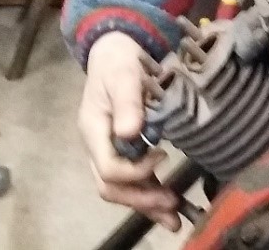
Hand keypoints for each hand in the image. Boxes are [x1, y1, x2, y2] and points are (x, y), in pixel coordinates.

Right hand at [78, 32, 180, 231]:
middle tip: (172, 204)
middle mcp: (97, 145)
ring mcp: (108, 150)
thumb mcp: (124, 74)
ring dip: (147, 204)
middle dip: (141, 199)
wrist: (115, 50)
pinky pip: (132, 181)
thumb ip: (128, 102)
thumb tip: (130, 133)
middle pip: (111, 186)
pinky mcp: (123, 151)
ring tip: (175, 218)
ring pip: (121, 190)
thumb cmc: (119, 61)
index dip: (136, 171)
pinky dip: (150, 194)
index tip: (163, 155)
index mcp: (93, 130)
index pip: (109, 168)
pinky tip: (171, 205)